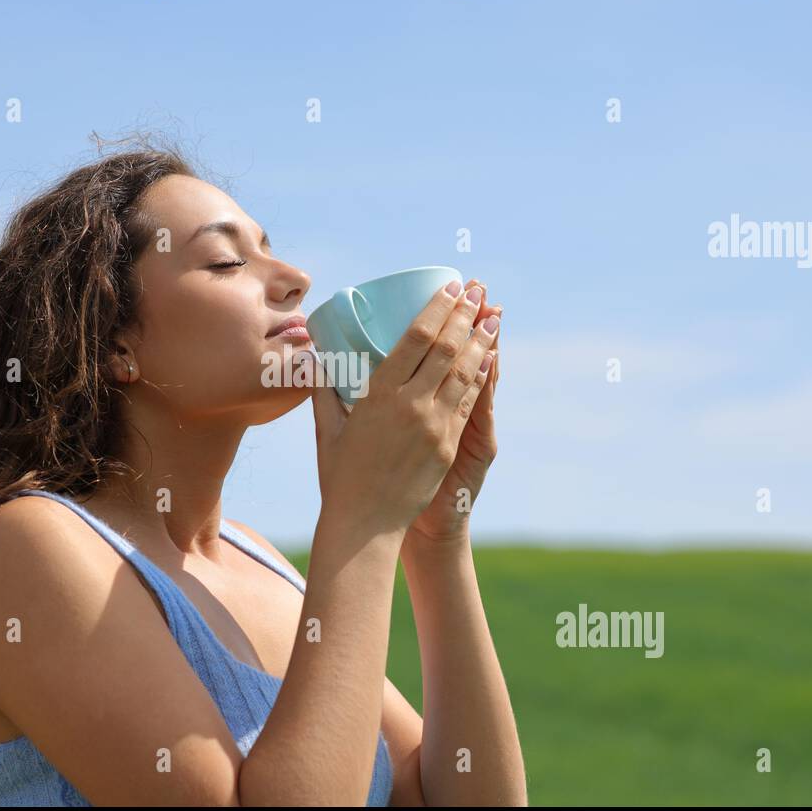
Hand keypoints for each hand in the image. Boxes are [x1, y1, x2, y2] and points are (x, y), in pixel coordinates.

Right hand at [308, 278, 499, 538]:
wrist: (364, 523)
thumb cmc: (340, 476)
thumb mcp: (327, 429)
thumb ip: (324, 393)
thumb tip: (318, 362)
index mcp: (379, 393)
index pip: (417, 338)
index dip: (438, 309)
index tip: (452, 287)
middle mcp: (410, 403)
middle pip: (447, 347)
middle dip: (466, 315)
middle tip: (479, 291)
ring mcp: (434, 425)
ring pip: (465, 372)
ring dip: (482, 341)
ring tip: (494, 317)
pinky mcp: (447, 446)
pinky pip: (468, 403)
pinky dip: (481, 377)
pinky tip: (489, 359)